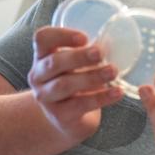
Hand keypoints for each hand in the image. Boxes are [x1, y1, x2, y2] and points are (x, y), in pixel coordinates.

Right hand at [27, 27, 121, 143]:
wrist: (68, 119)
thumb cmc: (75, 82)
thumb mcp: (77, 65)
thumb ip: (88, 53)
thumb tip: (113, 43)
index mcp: (42, 56)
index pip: (42, 38)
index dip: (61, 35)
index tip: (84, 38)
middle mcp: (38, 76)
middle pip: (53, 63)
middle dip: (78, 57)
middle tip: (100, 54)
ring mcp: (45, 97)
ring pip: (64, 85)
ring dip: (91, 77)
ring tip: (113, 72)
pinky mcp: (59, 116)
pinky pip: (80, 105)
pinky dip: (101, 98)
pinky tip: (117, 92)